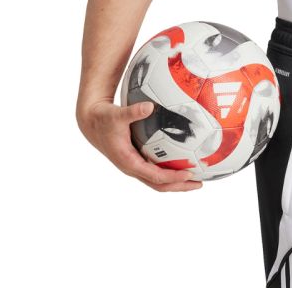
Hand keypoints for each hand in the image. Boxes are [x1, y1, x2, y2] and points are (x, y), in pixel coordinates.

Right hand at [77, 98, 202, 191]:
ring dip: (176, 182)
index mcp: (129, 162)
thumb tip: (149, 106)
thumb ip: (133, 112)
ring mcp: (135, 166)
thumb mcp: (117, 115)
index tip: (190, 173)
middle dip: (179, 186)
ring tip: (195, 179)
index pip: (155, 175)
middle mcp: (132, 168)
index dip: (173, 176)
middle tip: (199, 184)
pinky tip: (182, 164)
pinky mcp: (136, 160)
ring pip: (157, 181)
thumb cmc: (104, 120)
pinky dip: (169, 172)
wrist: (92, 123)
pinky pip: (155, 171)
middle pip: (159, 185)